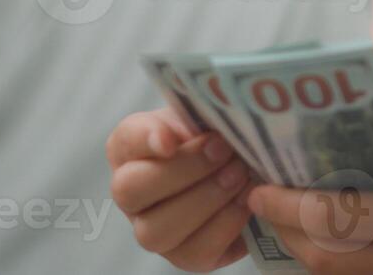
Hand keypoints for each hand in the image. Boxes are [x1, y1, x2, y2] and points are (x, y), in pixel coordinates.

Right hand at [105, 107, 258, 271]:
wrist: (244, 168)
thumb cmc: (217, 135)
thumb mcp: (204, 114)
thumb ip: (195, 116)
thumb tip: (196, 133)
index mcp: (129, 149)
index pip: (126, 139)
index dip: (146, 140)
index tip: (170, 139)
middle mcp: (130, 195)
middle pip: (131, 190)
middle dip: (183, 170)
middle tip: (224, 150)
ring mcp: (153, 231)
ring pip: (157, 230)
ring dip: (205, 200)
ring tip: (240, 175)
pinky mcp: (185, 256)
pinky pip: (196, 251)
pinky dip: (226, 225)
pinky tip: (247, 201)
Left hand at [246, 158, 372, 274]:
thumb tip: (323, 164)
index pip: (334, 215)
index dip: (286, 204)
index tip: (260, 187)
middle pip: (324, 255)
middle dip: (284, 228)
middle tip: (262, 201)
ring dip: (302, 249)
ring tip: (283, 219)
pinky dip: (333, 264)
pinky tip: (321, 242)